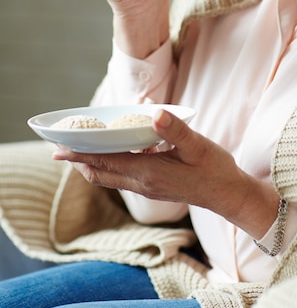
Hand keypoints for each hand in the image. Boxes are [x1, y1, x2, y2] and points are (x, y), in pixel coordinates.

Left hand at [53, 108, 277, 238]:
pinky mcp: (153, 187)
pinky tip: (112, 153)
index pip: (105, 161)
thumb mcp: (197, 145)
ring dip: (91, 164)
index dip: (80, 153)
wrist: (227, 194)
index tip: (58, 148)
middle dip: (78, 160)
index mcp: (149, 172)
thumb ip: (175, 130)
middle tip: (57, 148)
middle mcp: (142, 183)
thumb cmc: (213, 168)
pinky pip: (121, 177)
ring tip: (77, 151)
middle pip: (100, 172)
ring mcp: (147, 187)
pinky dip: (108, 165)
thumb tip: (154, 113)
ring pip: (109, 177)